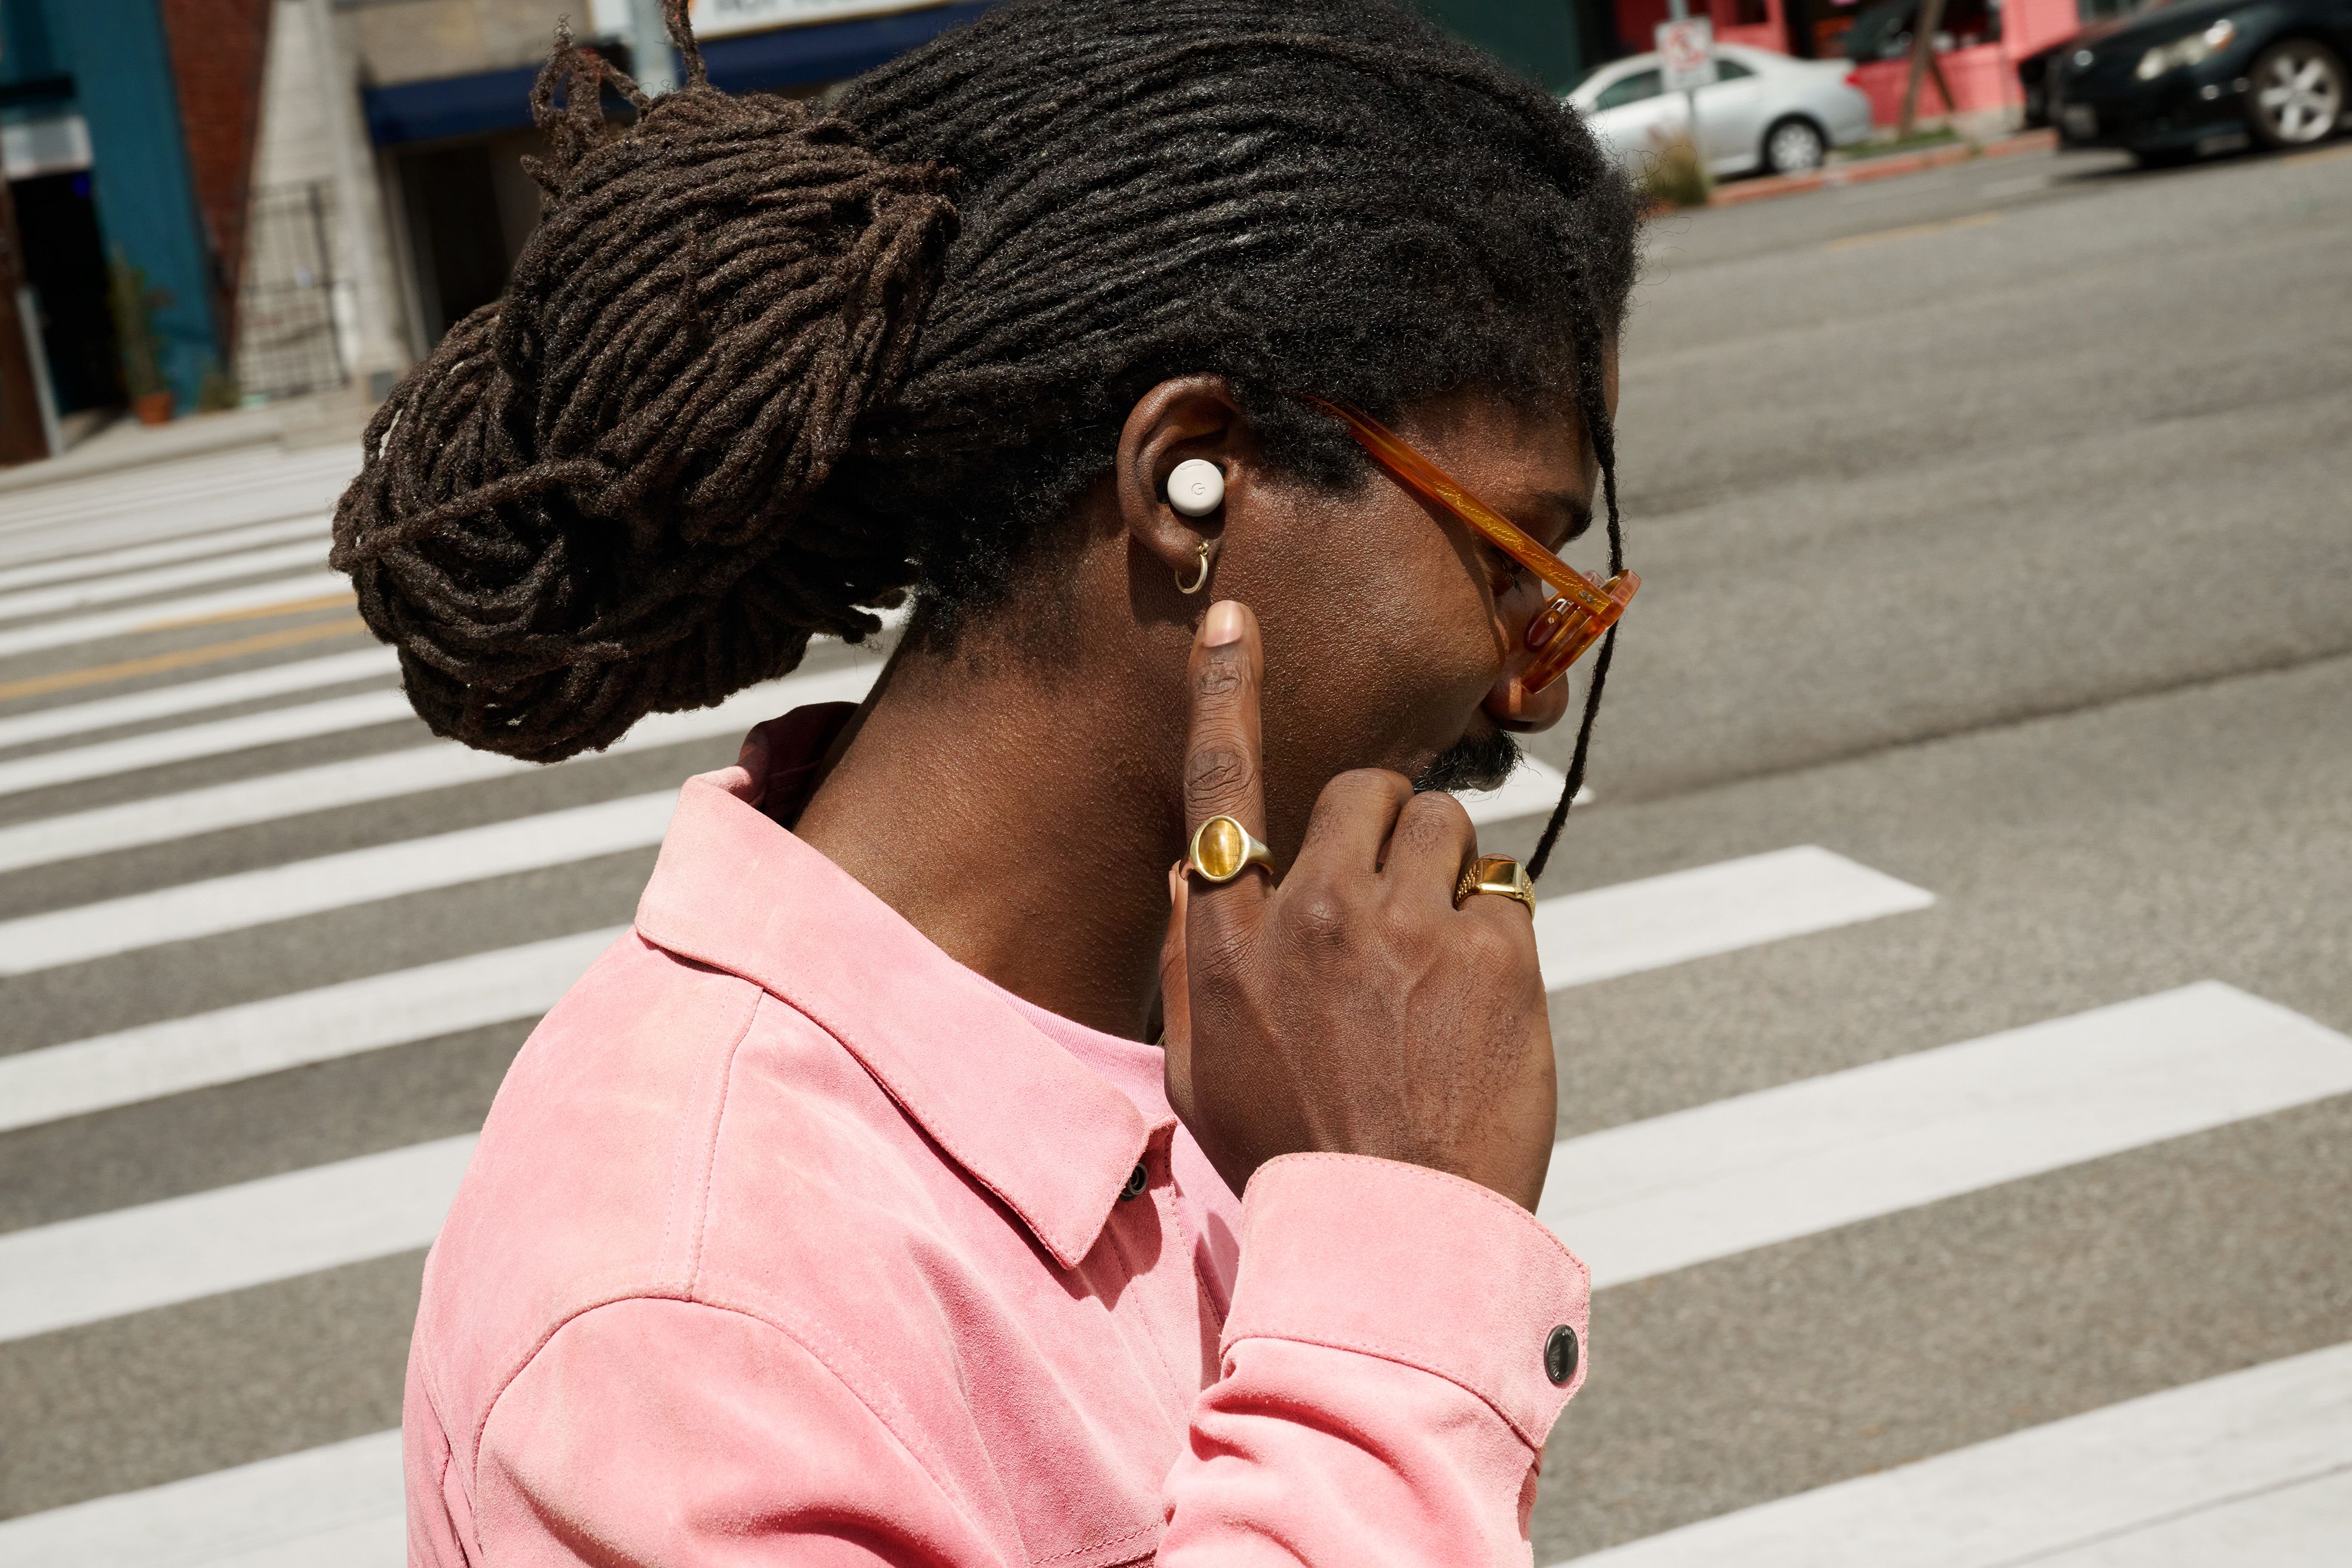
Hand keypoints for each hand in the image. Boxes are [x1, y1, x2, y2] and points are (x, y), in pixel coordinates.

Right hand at [1161, 601, 1557, 1210]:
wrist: (1393, 1235)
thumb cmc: (1288, 1154)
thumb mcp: (1198, 1068)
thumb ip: (1190, 959)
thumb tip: (1190, 874)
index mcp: (1233, 938)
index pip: (1220, 787)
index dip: (1224, 693)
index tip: (1233, 620)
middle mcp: (1315, 912)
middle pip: (1364, 790)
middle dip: (1385, 829)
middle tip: (1393, 908)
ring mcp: (1408, 929)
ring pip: (1446, 825)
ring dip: (1446, 875)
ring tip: (1439, 966)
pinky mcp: (1494, 955)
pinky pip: (1502, 893)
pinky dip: (1496, 939)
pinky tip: (1479, 1010)